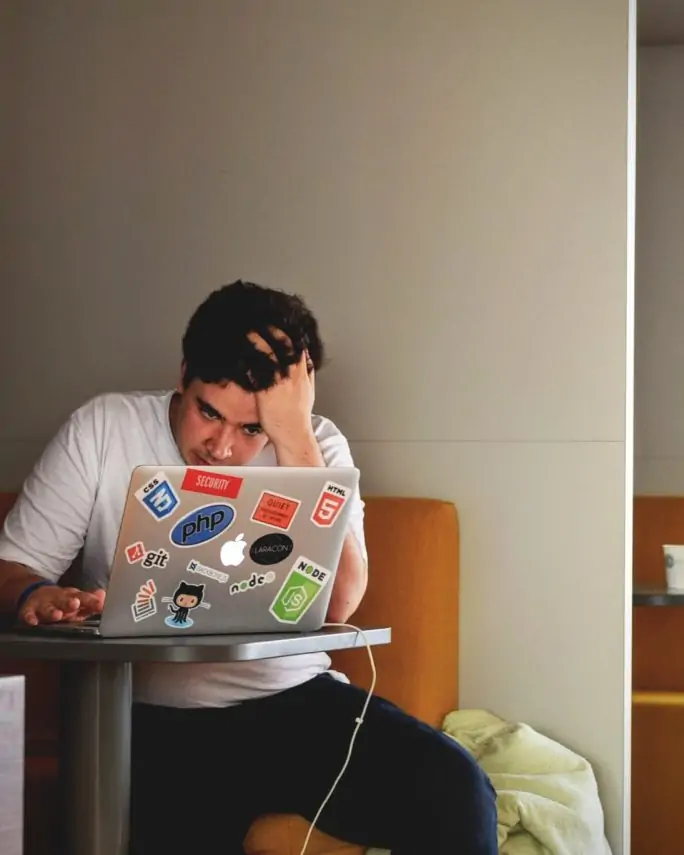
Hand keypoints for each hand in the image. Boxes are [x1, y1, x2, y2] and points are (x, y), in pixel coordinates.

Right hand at [18, 585, 105, 625]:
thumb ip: (90, 601)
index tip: (99, 605)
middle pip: (65, 600)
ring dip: (52, 611)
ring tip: (57, 615)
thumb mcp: (77, 599)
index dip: (91, 601)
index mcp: (72, 596)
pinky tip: (33, 621)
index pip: (83, 598)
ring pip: (47, 608)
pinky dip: (29, 617)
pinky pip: (28, 613)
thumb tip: (104, 596)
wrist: (36, 592)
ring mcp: (43, 603)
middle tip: (75, 604)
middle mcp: (58, 599)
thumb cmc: (62, 600)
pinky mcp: (29, 609)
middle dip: (70, 602)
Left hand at [248, 331, 314, 445]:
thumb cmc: (298, 416)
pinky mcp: (267, 391)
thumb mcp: (308, 391)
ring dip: (258, 339)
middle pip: (284, 344)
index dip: (288, 332)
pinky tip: (240, 351)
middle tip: (260, 318)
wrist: (293, 434)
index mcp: (302, 373)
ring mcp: (280, 382)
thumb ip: (307, 374)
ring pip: (270, 353)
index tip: (279, 322)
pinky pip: (257, 370)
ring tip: (247, 327)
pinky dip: (249, 358)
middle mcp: (292, 374)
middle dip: (272, 329)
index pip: (297, 345)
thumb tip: (308, 361)